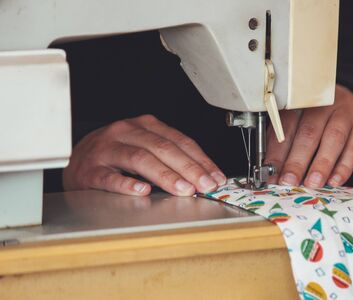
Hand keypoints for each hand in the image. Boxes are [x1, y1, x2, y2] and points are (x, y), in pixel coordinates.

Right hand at [63, 115, 225, 195]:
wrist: (75, 159)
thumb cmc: (115, 154)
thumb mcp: (144, 146)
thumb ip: (170, 157)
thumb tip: (202, 176)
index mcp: (144, 126)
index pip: (179, 141)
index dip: (200, 159)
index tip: (216, 177)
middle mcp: (126, 132)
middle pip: (163, 148)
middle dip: (189, 168)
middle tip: (205, 185)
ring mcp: (107, 149)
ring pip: (140, 159)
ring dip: (165, 175)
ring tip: (183, 189)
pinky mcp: (91, 169)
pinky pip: (110, 177)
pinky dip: (127, 184)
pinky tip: (142, 191)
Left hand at [265, 84, 352, 187]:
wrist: (352, 102)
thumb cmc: (318, 118)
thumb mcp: (298, 122)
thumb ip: (284, 143)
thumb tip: (271, 171)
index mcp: (301, 104)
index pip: (286, 127)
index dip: (277, 152)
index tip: (270, 173)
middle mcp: (323, 106)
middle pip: (308, 132)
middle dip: (297, 160)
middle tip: (289, 180)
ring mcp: (345, 114)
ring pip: (333, 139)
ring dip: (321, 164)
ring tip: (312, 183)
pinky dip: (344, 167)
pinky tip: (335, 180)